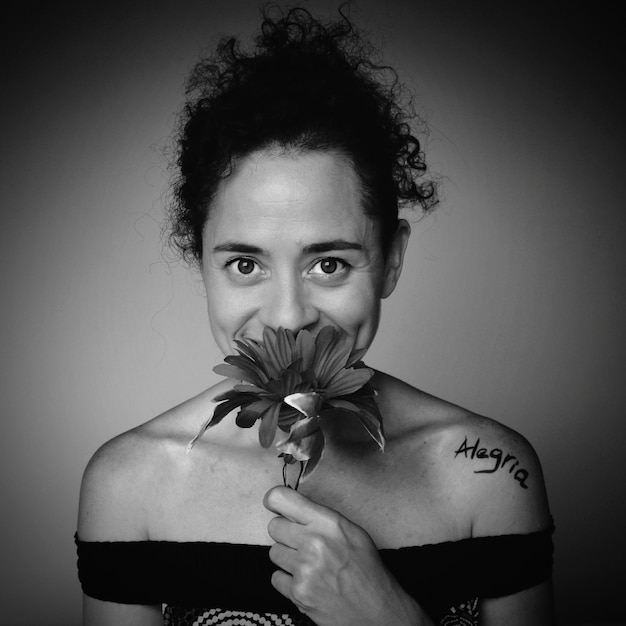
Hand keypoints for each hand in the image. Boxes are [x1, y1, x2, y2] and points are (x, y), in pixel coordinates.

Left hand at [263, 486, 424, 625]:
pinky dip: (288, 580)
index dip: (274, 500)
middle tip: (302, 541)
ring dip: (287, 557)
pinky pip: (276, 577)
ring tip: (308, 563)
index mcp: (328, 522)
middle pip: (274, 526)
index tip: (274, 504)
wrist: (377, 609)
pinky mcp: (298, 593)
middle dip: (285, 532)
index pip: (281, 498)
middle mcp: (313, 542)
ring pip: (274, 552)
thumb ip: (320, 516)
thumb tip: (292, 508)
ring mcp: (304, 569)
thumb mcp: (351, 530)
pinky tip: (307, 580)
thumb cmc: (366, 567)